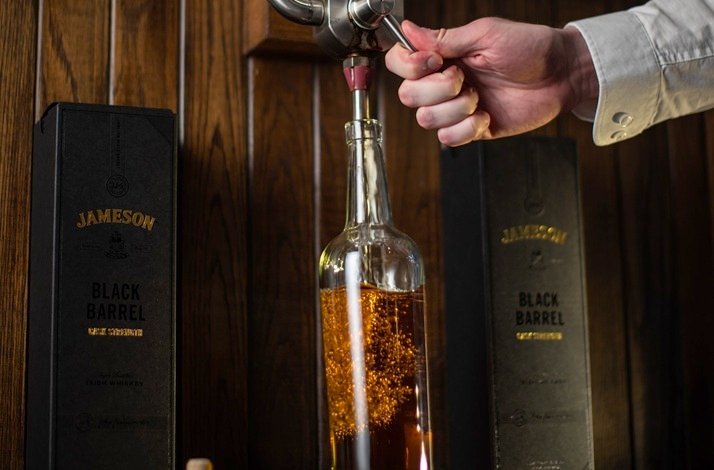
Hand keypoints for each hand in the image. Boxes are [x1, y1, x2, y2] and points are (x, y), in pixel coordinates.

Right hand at [385, 18, 596, 145]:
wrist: (561, 76)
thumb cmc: (530, 48)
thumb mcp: (486, 34)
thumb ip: (445, 37)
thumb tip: (408, 28)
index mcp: (443, 56)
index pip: (400, 63)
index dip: (408, 66)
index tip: (435, 61)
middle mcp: (444, 83)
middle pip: (408, 96)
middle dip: (436, 90)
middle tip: (465, 79)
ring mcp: (456, 108)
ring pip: (426, 120)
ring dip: (455, 109)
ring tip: (480, 98)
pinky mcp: (471, 130)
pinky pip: (448, 139)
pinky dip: (466, 129)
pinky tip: (486, 116)